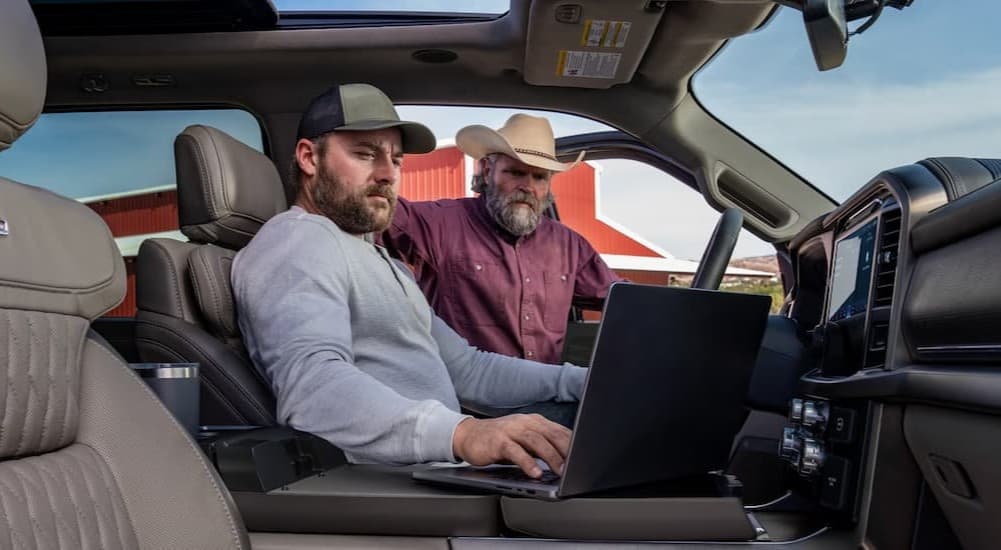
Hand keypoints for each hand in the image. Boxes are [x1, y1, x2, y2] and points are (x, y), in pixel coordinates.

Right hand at [452, 414, 571, 477]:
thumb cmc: (499, 440)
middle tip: (578, 466)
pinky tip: (534, 472)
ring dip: (551, 456)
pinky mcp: (498, 441)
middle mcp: (525, 422)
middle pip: (552, 434)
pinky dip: (527, 462)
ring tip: (561, 471)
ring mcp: (511, 430)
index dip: (575, 444)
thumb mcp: (524, 441)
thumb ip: (543, 446)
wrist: (468, 435)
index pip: (560, 431)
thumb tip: (566, 459)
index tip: (587, 457)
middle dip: (567, 450)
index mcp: (535, 421)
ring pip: (536, 441)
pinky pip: (515, 451)